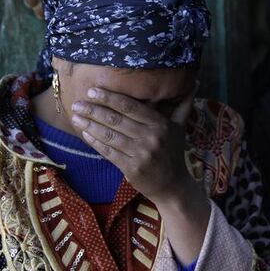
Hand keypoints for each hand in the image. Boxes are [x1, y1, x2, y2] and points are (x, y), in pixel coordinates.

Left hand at [71, 84, 209, 264]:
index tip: (93, 90)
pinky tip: (84, 133)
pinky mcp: (131, 168)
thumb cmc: (173, 153)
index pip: (131, 107)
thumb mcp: (179, 128)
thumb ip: (182, 106)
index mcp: (161, 125)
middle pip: (117, 119)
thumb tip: (194, 84)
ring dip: (90, 124)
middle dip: (94, 109)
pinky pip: (109, 152)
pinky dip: (95, 142)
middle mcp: (151, 138)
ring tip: (75, 116)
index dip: (110, 98)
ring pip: (110, 135)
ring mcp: (141, 154)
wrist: (173, 186)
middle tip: (77, 102)